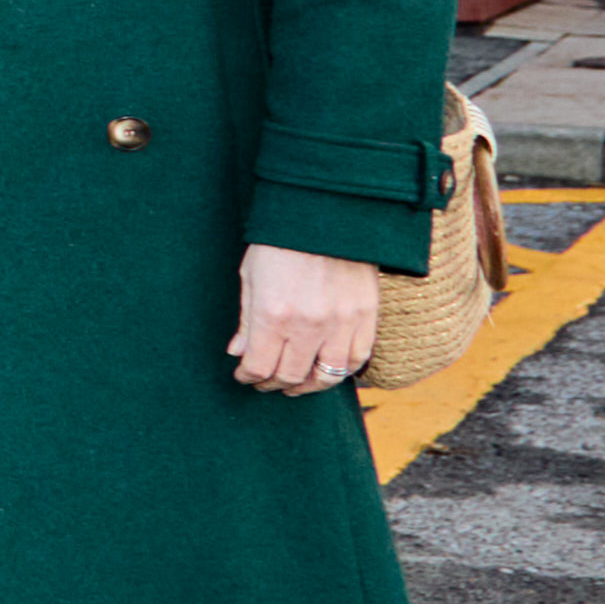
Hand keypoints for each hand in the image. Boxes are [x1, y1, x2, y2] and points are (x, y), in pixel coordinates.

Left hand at [230, 242, 384, 397]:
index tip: (243, 375)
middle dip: (273, 384)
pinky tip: (327, 370)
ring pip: (326, 376)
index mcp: (273, 316)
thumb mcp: (250, 277)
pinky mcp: (366, 317)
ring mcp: (341, 324)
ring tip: (296, 384)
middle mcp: (308, 326)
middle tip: (266, 383)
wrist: (326, 217)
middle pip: (291, 375)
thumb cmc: (280, 243)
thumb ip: (246, 321)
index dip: (248, 377)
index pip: (259, 366)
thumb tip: (239, 353)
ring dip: (308, 386)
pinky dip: (341, 371)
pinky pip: (357, 359)